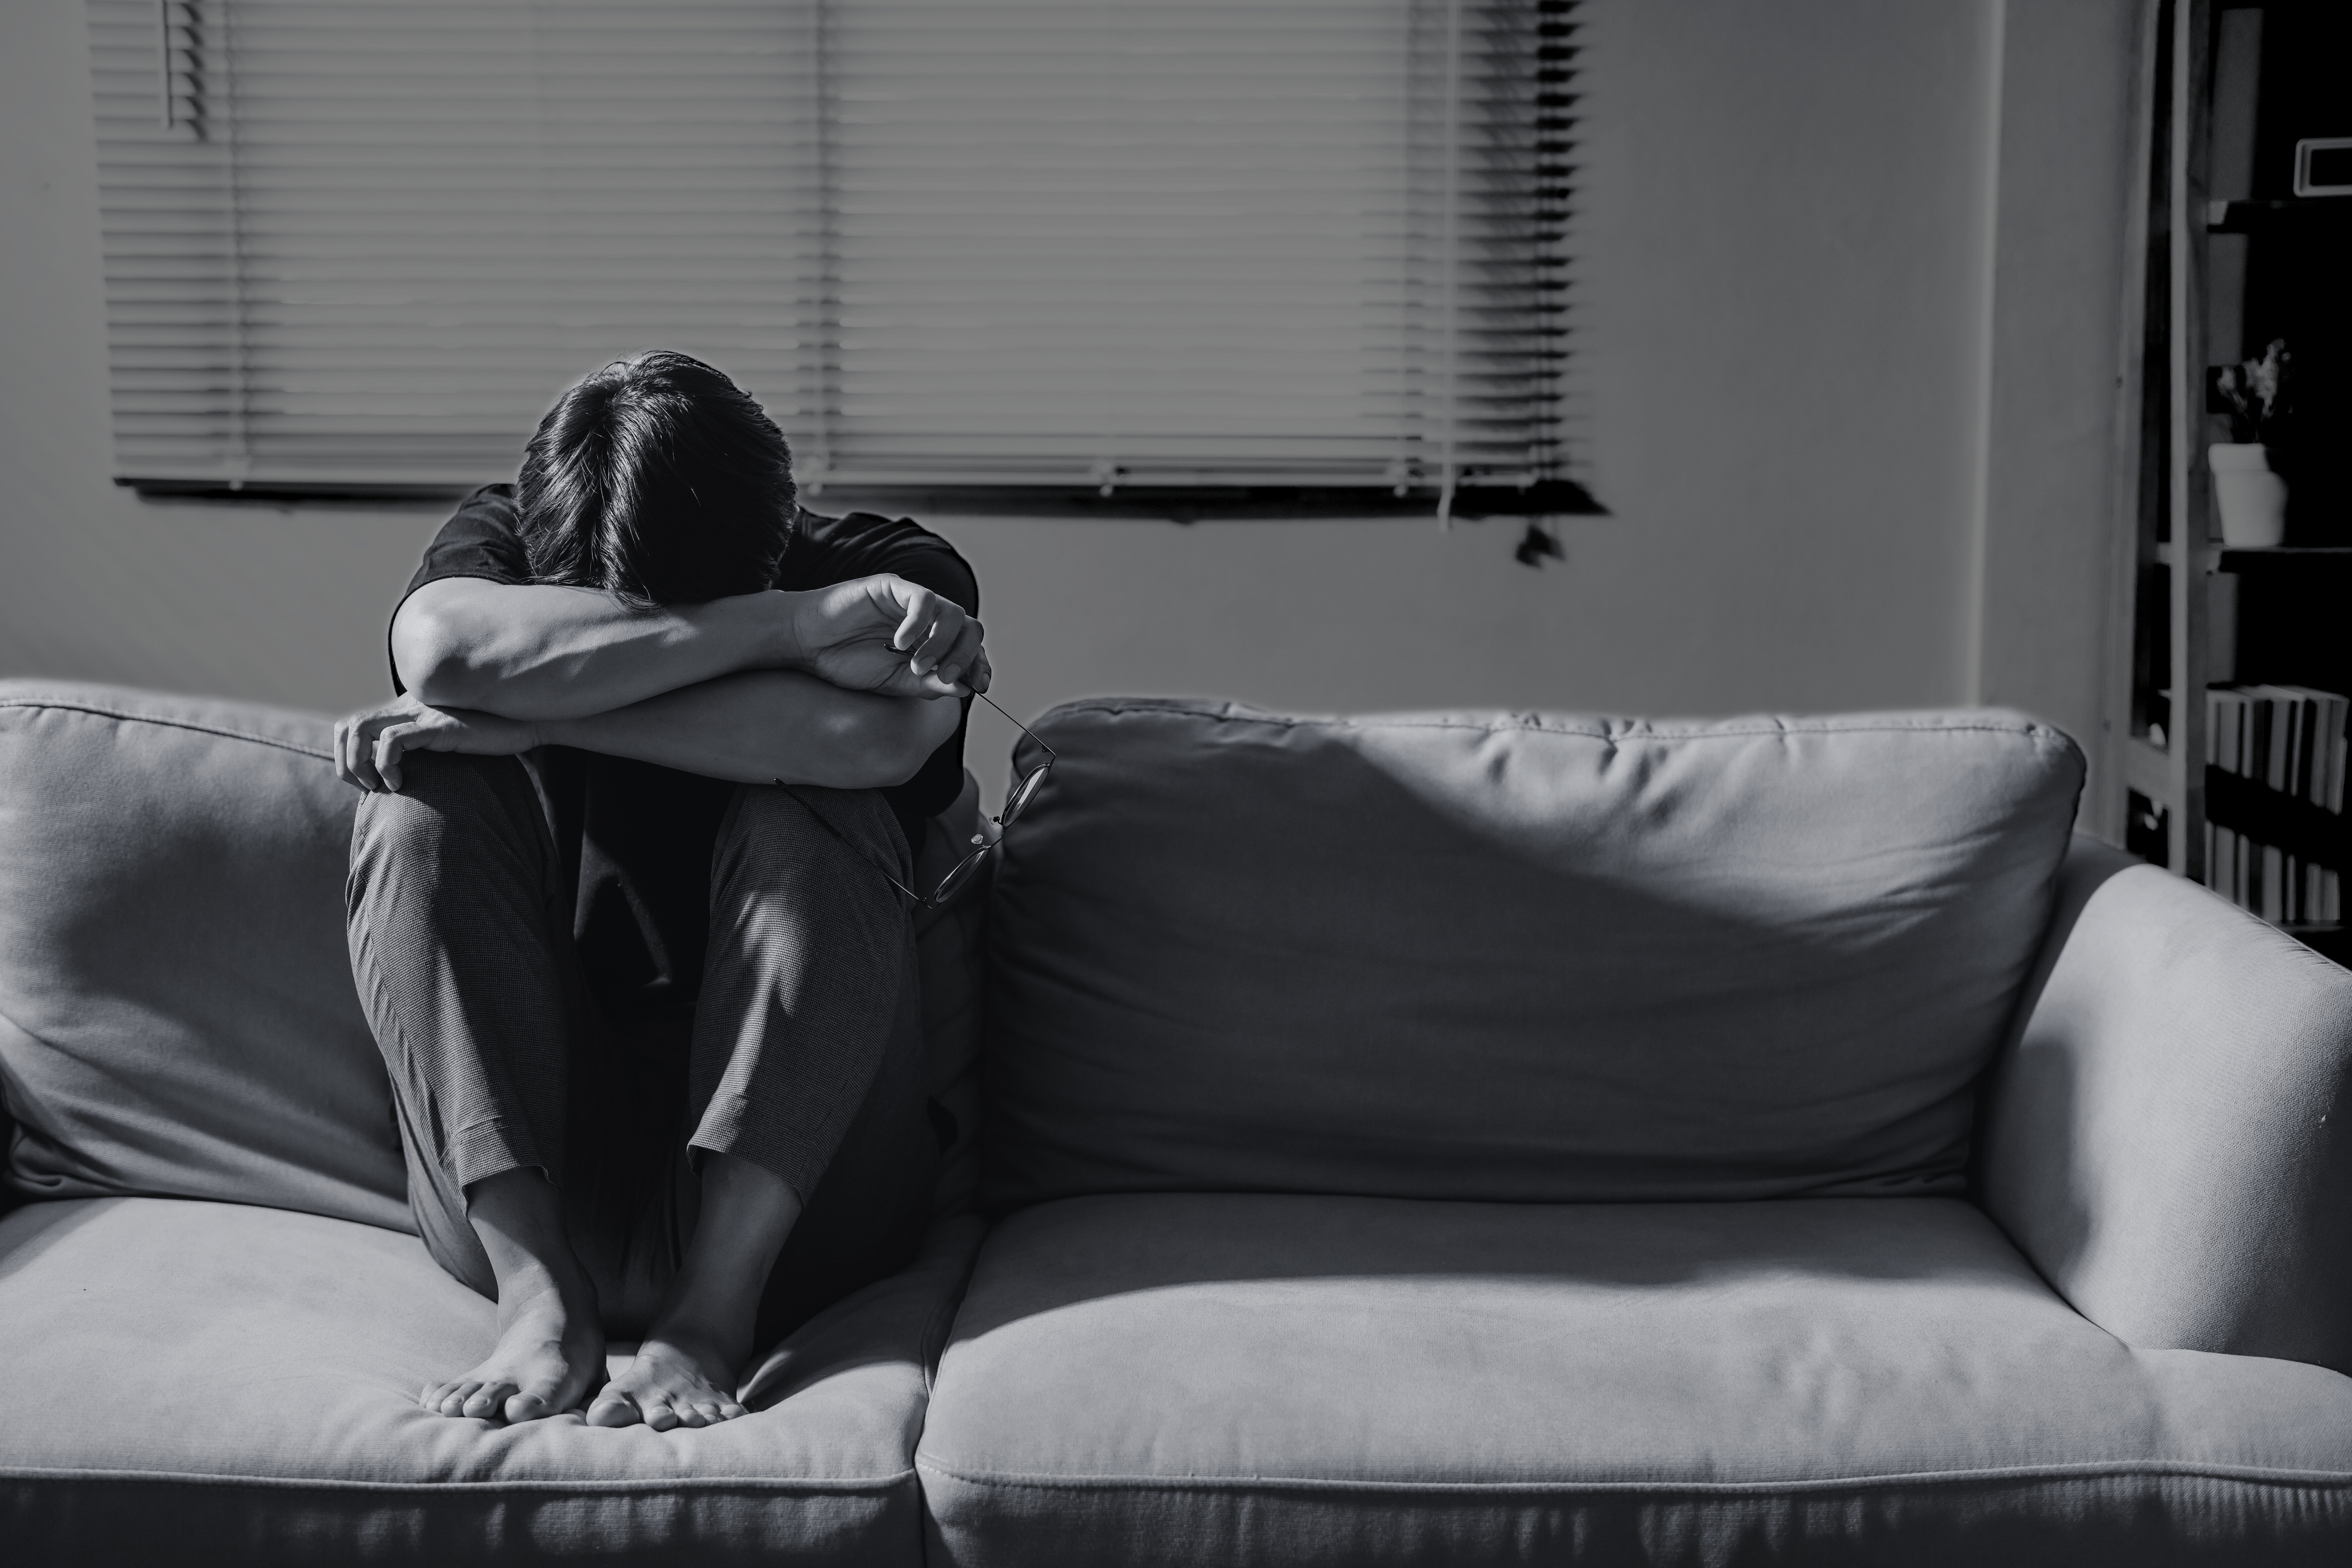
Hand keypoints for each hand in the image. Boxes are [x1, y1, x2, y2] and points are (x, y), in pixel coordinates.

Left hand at [334, 692, 540, 792]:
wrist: (528, 724)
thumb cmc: (494, 740)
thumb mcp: (450, 745)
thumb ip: (426, 751)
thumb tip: (405, 780)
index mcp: (407, 710)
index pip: (353, 724)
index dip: (348, 756)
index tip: (367, 784)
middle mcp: (408, 707)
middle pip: (349, 726)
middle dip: (346, 763)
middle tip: (367, 788)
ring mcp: (421, 714)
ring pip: (360, 729)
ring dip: (359, 764)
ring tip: (381, 786)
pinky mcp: (437, 726)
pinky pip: (392, 741)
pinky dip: (386, 766)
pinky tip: (401, 784)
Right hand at [785, 575, 990, 699]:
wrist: (808, 645)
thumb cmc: (847, 662)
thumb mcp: (894, 683)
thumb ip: (929, 684)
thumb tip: (966, 688)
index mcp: (932, 642)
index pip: (970, 647)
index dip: (979, 664)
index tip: (979, 684)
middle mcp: (928, 620)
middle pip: (970, 628)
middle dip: (965, 655)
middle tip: (945, 676)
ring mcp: (912, 601)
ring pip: (952, 613)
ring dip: (941, 643)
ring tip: (917, 665)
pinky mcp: (894, 587)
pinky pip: (923, 599)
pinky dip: (918, 623)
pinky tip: (899, 643)